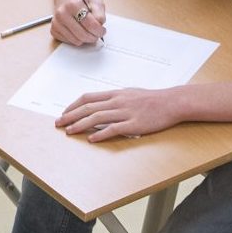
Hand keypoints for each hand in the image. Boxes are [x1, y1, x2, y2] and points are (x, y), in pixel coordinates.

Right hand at [51, 0, 105, 46]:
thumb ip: (100, 14)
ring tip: (86, 31)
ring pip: (77, 41)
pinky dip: (76, 39)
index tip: (102, 30)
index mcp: (72, 5)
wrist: (67, 0)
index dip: (100, 31)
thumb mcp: (95, 3)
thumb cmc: (82, 3)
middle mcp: (62, 13)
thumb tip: (99, 26)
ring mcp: (56, 23)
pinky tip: (77, 31)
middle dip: (93, 37)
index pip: (91, 25)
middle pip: (84, 35)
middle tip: (96, 33)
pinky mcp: (54, 31)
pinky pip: (70, 42)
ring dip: (85, 39)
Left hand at [57, 87, 184, 141]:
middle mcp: (117, 102)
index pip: (88, 98)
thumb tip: (104, 104)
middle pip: (88, 108)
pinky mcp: (134, 125)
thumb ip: (117, 99)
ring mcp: (125, 113)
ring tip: (69, 131)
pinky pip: (114, 129)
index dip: (73, 105)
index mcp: (115, 94)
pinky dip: (101, 134)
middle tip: (59, 123)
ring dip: (80, 125)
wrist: (172, 102)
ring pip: (97, 118)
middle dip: (71, 115)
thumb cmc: (154, 99)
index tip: (65, 113)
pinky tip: (92, 139)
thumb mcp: (131, 94)